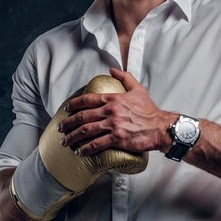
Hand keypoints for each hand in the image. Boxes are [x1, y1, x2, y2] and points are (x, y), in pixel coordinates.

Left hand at [58, 68, 176, 156]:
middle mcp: (110, 111)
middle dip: (68, 123)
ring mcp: (113, 125)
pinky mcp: (117, 139)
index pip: (88, 100)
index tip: (66, 108)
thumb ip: (125, 78)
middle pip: (83, 116)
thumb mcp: (138, 89)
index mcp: (113, 99)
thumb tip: (113, 69)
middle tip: (60, 127)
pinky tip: (79, 151)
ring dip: (73, 137)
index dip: (74, 104)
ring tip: (65, 141)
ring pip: (86, 131)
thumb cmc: (149, 110)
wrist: (160, 127)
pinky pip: (97, 144)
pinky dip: (86, 148)